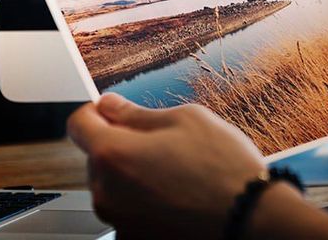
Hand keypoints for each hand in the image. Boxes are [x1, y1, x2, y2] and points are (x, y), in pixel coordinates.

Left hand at [68, 95, 327, 239]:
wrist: (250, 219)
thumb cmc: (222, 166)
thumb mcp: (185, 119)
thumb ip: (136, 113)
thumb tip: (109, 105)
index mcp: (114, 153)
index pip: (78, 124)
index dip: (96, 111)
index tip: (114, 110)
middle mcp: (106, 193)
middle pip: (97, 156)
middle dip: (120, 142)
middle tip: (162, 140)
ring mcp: (119, 222)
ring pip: (113, 184)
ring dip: (133, 172)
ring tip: (175, 169)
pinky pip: (128, 210)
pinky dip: (143, 199)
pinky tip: (177, 194)